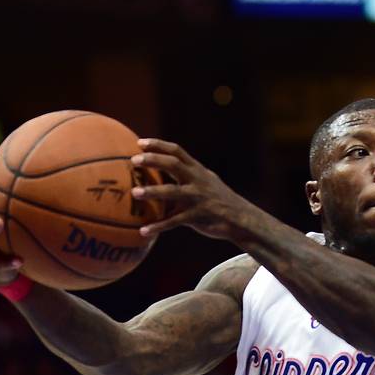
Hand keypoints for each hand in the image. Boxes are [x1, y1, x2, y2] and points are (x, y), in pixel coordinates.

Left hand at [131, 139, 246, 240]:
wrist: (240, 218)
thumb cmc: (218, 199)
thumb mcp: (206, 181)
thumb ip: (187, 175)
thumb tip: (163, 169)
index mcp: (197, 170)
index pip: (176, 151)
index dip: (158, 145)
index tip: (139, 142)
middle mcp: (197, 181)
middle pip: (173, 164)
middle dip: (153, 160)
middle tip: (134, 160)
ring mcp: (197, 198)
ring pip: (172, 192)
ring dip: (153, 192)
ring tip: (135, 193)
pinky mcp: (197, 216)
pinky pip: (174, 221)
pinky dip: (159, 226)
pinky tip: (144, 231)